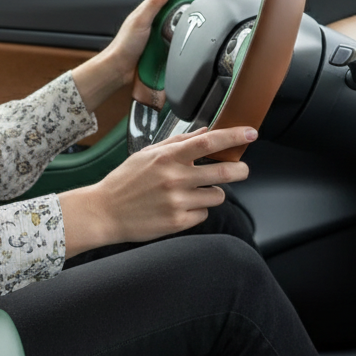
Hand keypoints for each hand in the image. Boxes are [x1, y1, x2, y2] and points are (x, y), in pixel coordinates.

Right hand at [59, 125, 254, 256]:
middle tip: (241, 169)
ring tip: (195, 191)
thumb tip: (204, 133)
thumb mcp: (147, 154)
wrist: (104, 211)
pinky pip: (203, 214)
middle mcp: (175, 178)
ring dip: (213, 192)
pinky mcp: (177, 222)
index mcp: (168, 157)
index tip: (250, 133)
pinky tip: (181, 206)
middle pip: (224, 172)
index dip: (234, 137)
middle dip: (240, 170)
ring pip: (217, 196)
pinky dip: (197, 209)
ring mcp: (177, 202)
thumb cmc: (125, 181)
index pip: (209, 143)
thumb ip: (177, 142)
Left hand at [72, 0, 209, 111]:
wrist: (120, 70)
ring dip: (192, 27)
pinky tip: (194, 43)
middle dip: (195, 9)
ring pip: (184, 28)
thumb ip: (154, 2)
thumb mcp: (140, 19)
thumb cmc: (124, 45)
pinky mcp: (167, 50)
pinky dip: (187, 42)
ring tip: (205, 25)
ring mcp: (164, 36)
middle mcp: (159, 22)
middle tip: (210, 8)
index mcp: (152, 11)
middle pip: (182, 12)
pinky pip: (181, 43)